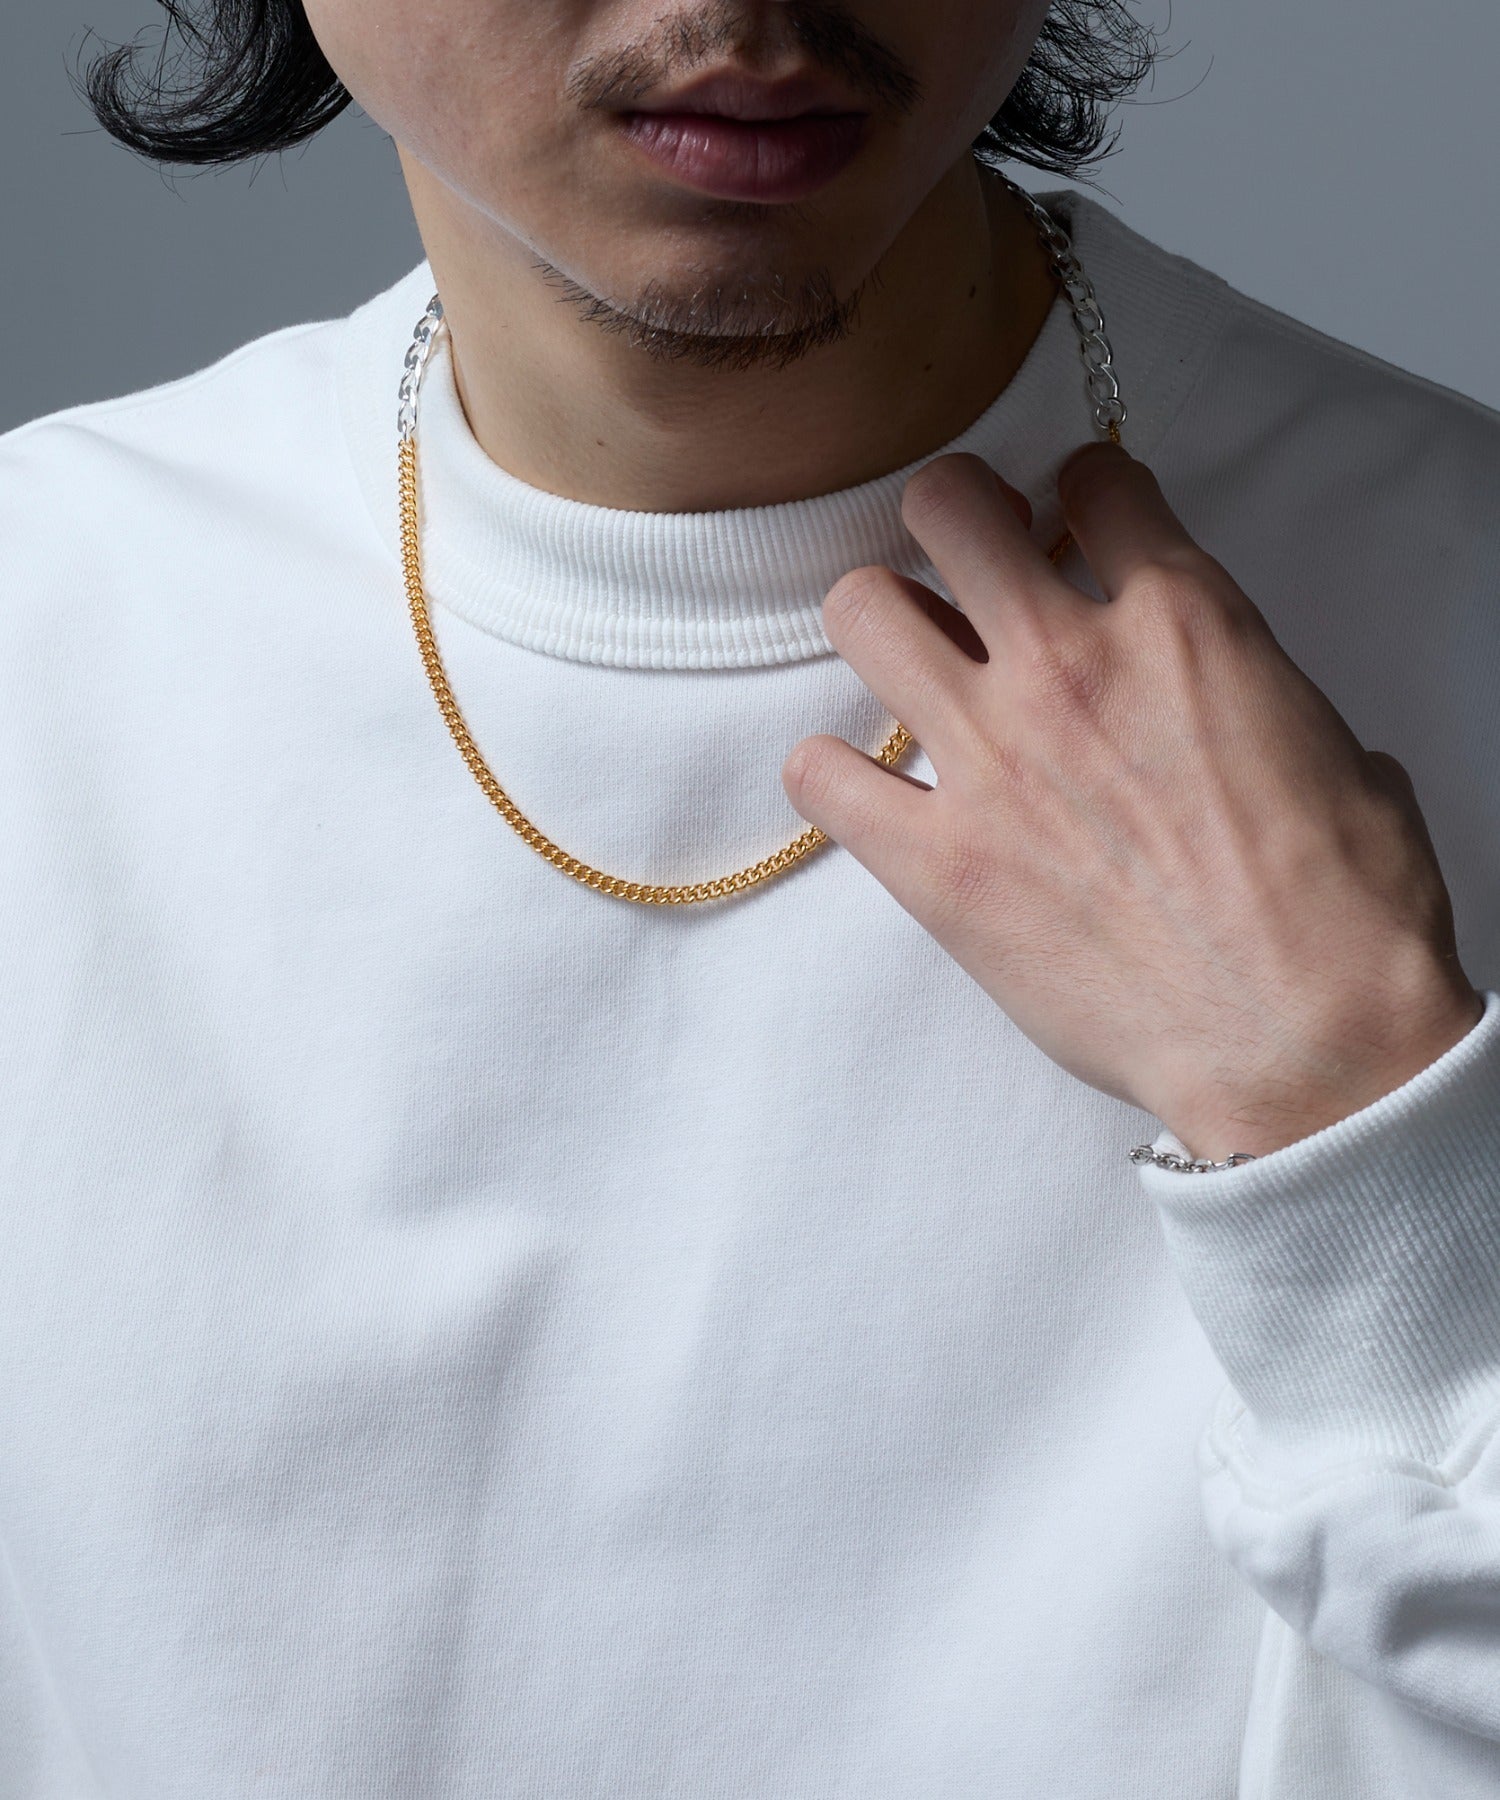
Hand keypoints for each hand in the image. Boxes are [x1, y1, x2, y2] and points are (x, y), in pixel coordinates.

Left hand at [781, 443, 1482, 1161]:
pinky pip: (821, 780)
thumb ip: (1246, 683)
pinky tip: (864, 791)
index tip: (1069, 520)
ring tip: (908, 664)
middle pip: (946, 506)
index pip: (1093, 480)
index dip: (1078, 491)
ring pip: (862, 612)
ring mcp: (992, 759)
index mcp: (1183, 621)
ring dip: (880, 624)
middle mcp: (1070, 665)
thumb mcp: (1328, 742)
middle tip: (963, 563)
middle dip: (949, 517)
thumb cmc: (1345, 911)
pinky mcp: (938, 863)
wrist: (1306, 1041)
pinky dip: (830, 776)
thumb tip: (1225, 695)